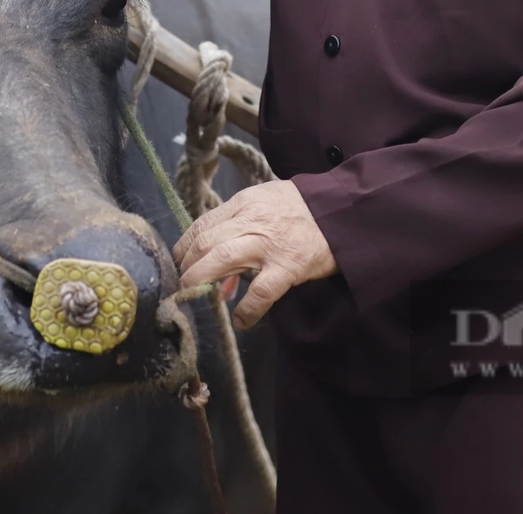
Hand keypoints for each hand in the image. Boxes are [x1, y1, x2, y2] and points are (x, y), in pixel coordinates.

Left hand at [173, 180, 336, 329]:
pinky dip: (246, 309)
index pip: (203, 223)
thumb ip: (241, 225)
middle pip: (205, 242)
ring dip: (201, 279)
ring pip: (222, 261)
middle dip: (187, 265)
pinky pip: (260, 292)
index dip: (185, 245)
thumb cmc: (301, 209)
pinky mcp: (288, 267)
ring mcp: (268, 245)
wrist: (342, 213)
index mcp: (244, 203)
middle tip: (184, 281)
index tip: (180, 260)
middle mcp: (252, 221)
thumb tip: (221, 268)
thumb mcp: (266, 202)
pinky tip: (241, 320)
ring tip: (197, 294)